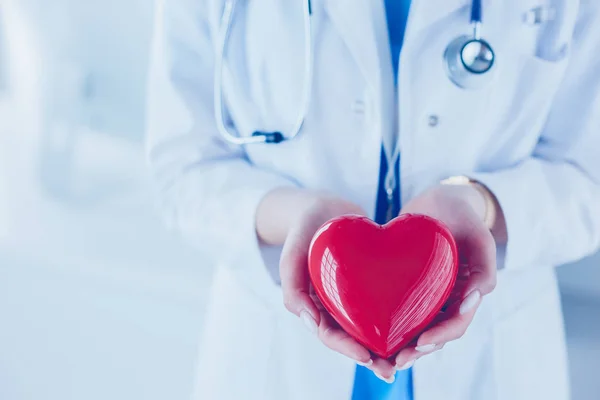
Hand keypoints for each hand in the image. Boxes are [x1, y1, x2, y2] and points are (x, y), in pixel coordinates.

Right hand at [278, 193, 397, 381]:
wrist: (325, 207)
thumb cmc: (303, 230)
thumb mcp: (291, 254)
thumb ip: (293, 287)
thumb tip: (310, 322)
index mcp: (314, 305)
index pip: (329, 334)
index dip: (347, 348)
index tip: (367, 357)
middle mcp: (334, 305)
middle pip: (352, 337)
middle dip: (371, 356)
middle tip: (392, 369)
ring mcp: (353, 296)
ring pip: (370, 326)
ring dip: (387, 344)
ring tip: (409, 356)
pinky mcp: (370, 284)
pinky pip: (383, 304)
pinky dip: (397, 317)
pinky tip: (417, 323)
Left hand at [393, 183, 497, 369]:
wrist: (438, 200)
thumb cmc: (461, 213)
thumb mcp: (479, 233)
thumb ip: (485, 265)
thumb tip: (477, 297)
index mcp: (468, 292)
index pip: (457, 323)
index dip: (441, 336)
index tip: (421, 343)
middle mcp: (448, 298)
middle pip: (435, 333)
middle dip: (417, 350)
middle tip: (395, 362)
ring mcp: (428, 294)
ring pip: (416, 327)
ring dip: (402, 345)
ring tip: (381, 358)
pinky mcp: (408, 286)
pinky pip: (399, 309)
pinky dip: (389, 323)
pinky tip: (368, 331)